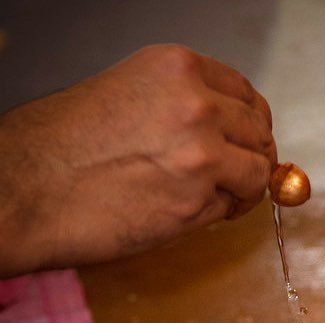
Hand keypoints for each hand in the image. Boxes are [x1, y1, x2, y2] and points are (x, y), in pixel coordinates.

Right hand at [0, 44, 276, 275]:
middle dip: (254, 157)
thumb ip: (182, 106)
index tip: (250, 140)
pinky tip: (189, 212)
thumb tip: (226, 131)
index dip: (253, 123)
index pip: (245, 95)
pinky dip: (220, 214)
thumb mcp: (129, 95)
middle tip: (240, 177)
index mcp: (178, 69)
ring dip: (244, 189)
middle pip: (259, 134)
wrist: (26, 190)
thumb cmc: (61, 146)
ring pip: (256, 173)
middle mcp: (196, 106)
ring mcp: (200, 156)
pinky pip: (231, 208)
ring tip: (217, 198)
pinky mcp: (195, 204)